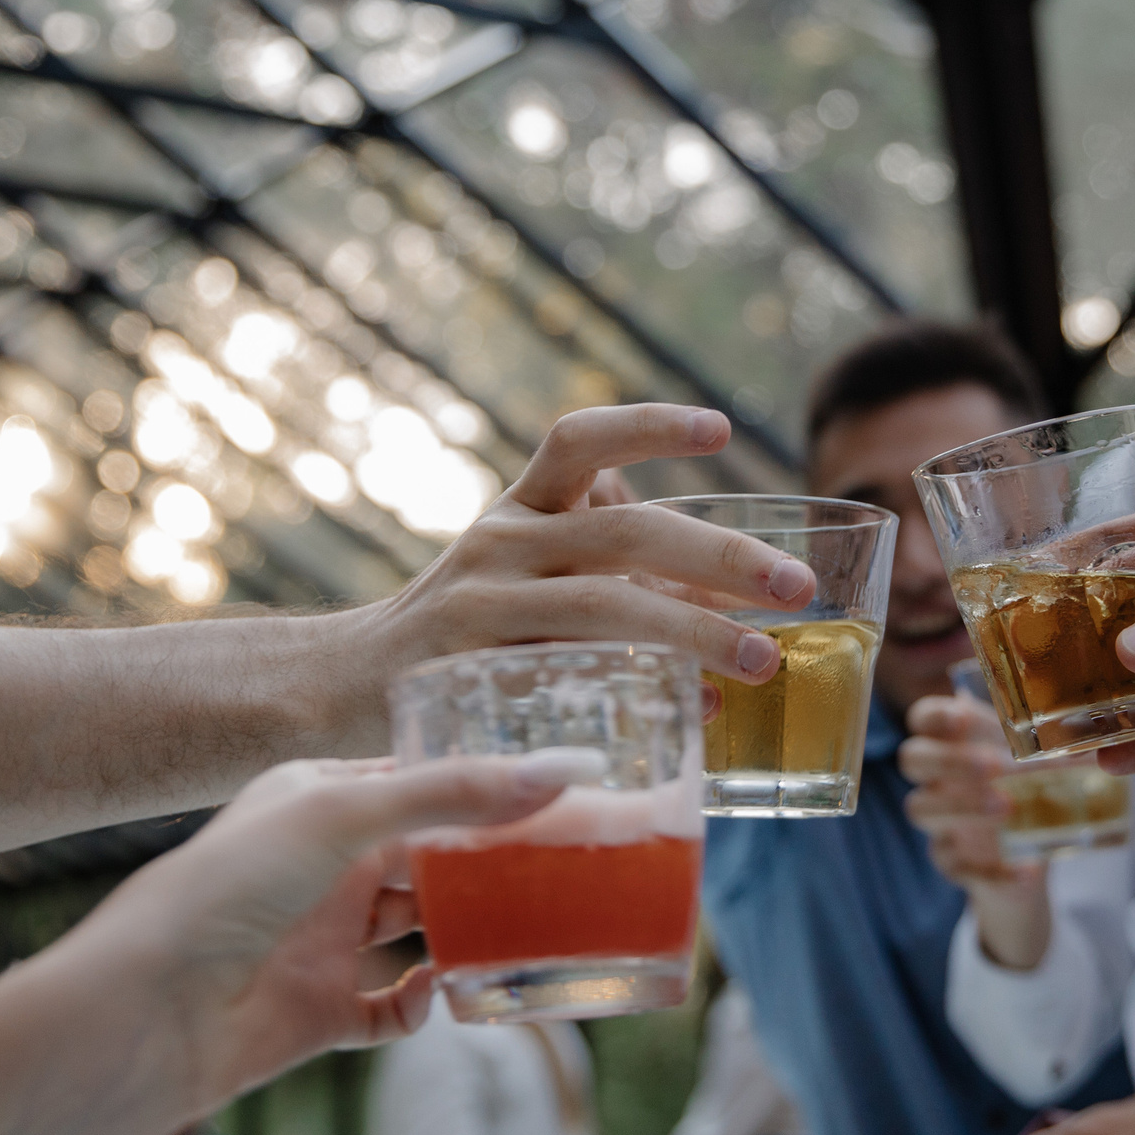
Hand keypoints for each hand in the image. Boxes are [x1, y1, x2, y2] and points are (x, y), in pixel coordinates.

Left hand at [66, 750, 598, 1111]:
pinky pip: (396, 1008)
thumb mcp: (346, 816)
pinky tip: (439, 994)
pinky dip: (425, 1004)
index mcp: (322, 800)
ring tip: (532, 927)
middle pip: (434, 858)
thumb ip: (455, 794)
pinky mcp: (322, 1011)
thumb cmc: (228, 888)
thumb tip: (566, 769)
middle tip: (571, 864)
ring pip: (425, 930)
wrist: (149, 1011)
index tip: (565, 792)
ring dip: (471, 932)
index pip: (424, 783)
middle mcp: (326, 867)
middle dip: (495, 863)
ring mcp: (325, 941)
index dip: (490, 789)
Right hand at [370, 405, 817, 685]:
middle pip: (622, 532)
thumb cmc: (465, 628)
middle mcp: (500, 544)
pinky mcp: (469, 676)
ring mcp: (481, 609)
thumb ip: (604, 559)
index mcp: (519, 507)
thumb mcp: (522, 570)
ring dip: (695, 631)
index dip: (648, 425)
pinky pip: (572, 678)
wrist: (339, 686)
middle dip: (719, 556)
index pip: (578, 441)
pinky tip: (700, 708)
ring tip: (764, 658)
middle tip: (795, 585)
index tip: (721, 429)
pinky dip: (646, 692)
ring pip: (605, 607)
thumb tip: (722, 583)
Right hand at [899, 694, 1051, 970]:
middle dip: (948, 760)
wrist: (1037, 855)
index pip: (925, 717)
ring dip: (962, 807)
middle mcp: (940, 777)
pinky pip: (953, 865)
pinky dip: (990, 870)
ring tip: (1009, 810)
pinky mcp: (953, 861)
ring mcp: (941, 820)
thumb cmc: (1038, 790)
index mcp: (959, 741)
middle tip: (994, 767)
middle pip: (912, 758)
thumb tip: (1101, 746)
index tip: (963, 719)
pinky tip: (1026, 870)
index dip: (936, 716)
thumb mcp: (1052, 764)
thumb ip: (1065, 748)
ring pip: (920, 808)